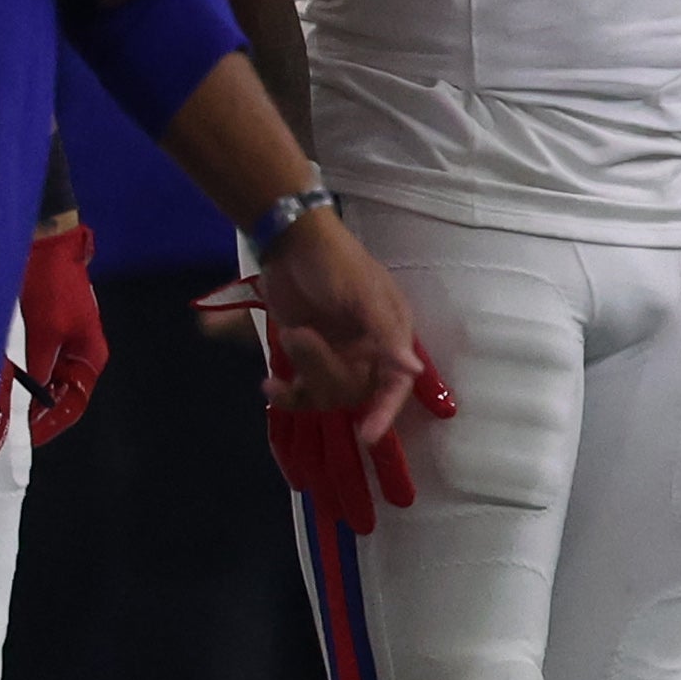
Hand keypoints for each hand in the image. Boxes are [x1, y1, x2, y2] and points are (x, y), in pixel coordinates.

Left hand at [20, 219, 106, 442]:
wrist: (45, 245)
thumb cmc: (51, 288)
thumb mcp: (45, 332)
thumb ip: (38, 370)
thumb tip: (28, 406)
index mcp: (89, 358)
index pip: (72, 405)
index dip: (48, 425)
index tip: (20, 439)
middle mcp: (77, 356)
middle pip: (58, 397)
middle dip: (33, 413)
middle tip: (3, 427)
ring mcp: (60, 345)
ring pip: (42, 383)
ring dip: (23, 395)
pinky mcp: (42, 333)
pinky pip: (31, 366)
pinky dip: (17, 377)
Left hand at [195, 219, 452, 536]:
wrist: (290, 242)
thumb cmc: (335, 263)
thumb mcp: (363, 293)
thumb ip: (385, 333)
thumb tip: (412, 371)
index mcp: (390, 339)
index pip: (393, 387)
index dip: (383, 414)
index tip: (366, 437)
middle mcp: (366, 355)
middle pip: (352, 394)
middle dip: (325, 375)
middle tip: (301, 336)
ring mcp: (334, 358)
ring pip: (324, 396)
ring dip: (303, 374)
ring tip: (290, 335)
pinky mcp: (304, 359)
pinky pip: (299, 393)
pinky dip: (283, 393)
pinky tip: (268, 385)